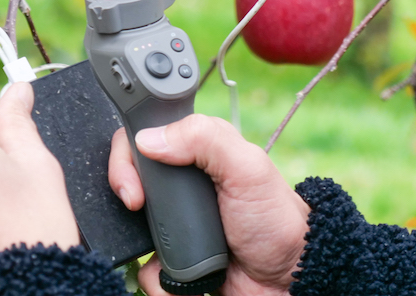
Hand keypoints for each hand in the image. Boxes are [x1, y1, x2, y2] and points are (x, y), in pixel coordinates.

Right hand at [108, 116, 309, 295]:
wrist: (287, 281)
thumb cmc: (277, 221)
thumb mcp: (247, 167)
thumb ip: (204, 139)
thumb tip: (149, 140)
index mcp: (197, 151)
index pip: (144, 135)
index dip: (128, 153)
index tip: (134, 178)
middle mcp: (182, 183)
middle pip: (130, 178)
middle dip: (128, 194)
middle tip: (138, 206)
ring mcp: (176, 221)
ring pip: (132, 224)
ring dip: (143, 241)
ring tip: (167, 250)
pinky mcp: (174, 258)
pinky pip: (145, 267)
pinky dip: (155, 276)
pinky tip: (177, 276)